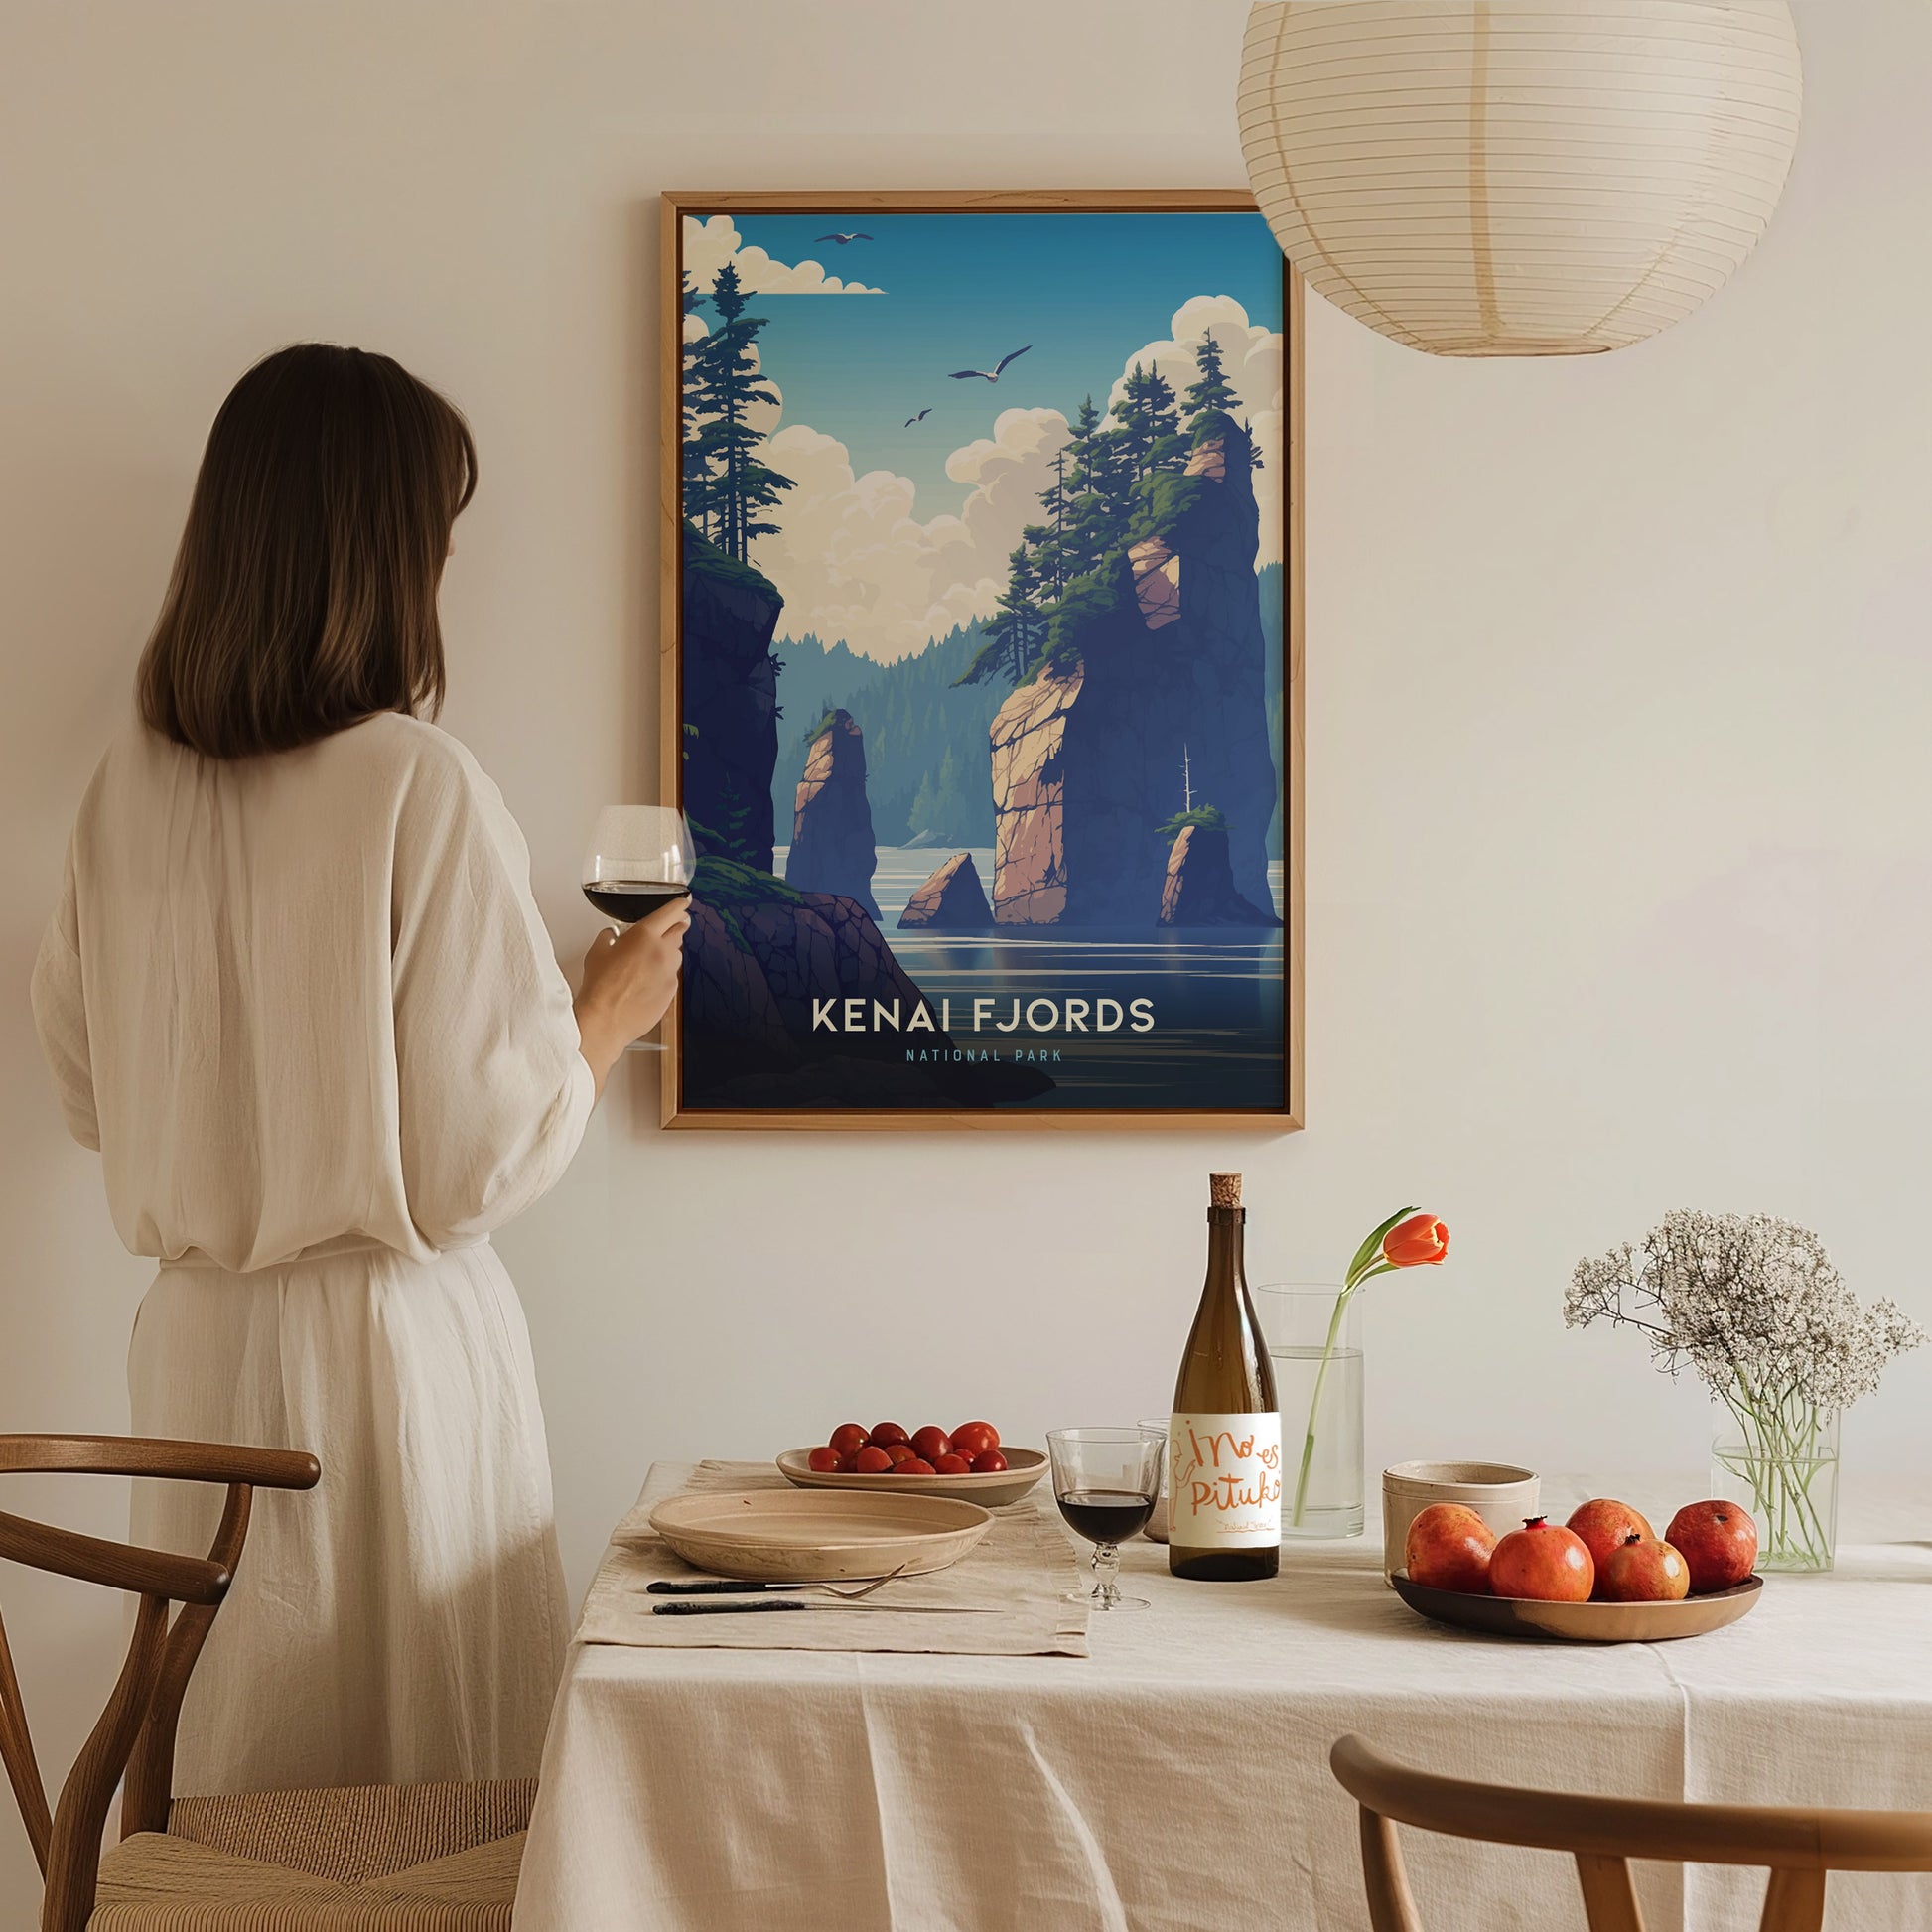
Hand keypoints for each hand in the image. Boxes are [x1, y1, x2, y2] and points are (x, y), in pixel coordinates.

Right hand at [574, 895, 691, 1095]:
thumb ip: (609, 937)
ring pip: (676, 955)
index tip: (684, 903)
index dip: (679, 906)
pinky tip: (646, 982)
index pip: (671, 912)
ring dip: (667, 953)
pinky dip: (663, 975)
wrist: (605, 1020)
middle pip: (679, 931)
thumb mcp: (597, 951)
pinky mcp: (672, 992)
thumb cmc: (600, 987)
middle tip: (669, 928)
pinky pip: (672, 977)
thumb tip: (612, 935)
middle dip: (675, 927)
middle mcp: (662, 951)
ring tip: (648, 962)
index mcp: (644, 935)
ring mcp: (670, 973)